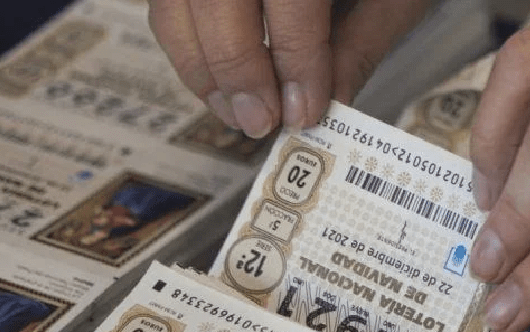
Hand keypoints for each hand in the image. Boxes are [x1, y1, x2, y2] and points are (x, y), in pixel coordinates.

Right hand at [147, 0, 430, 136]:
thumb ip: (358, 44)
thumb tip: (326, 105)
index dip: (296, 60)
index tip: (305, 111)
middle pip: (216, 0)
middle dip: (236, 69)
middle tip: (261, 121)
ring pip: (176, 6)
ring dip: (201, 67)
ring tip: (238, 113)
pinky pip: (170, 4)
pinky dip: (189, 47)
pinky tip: (222, 84)